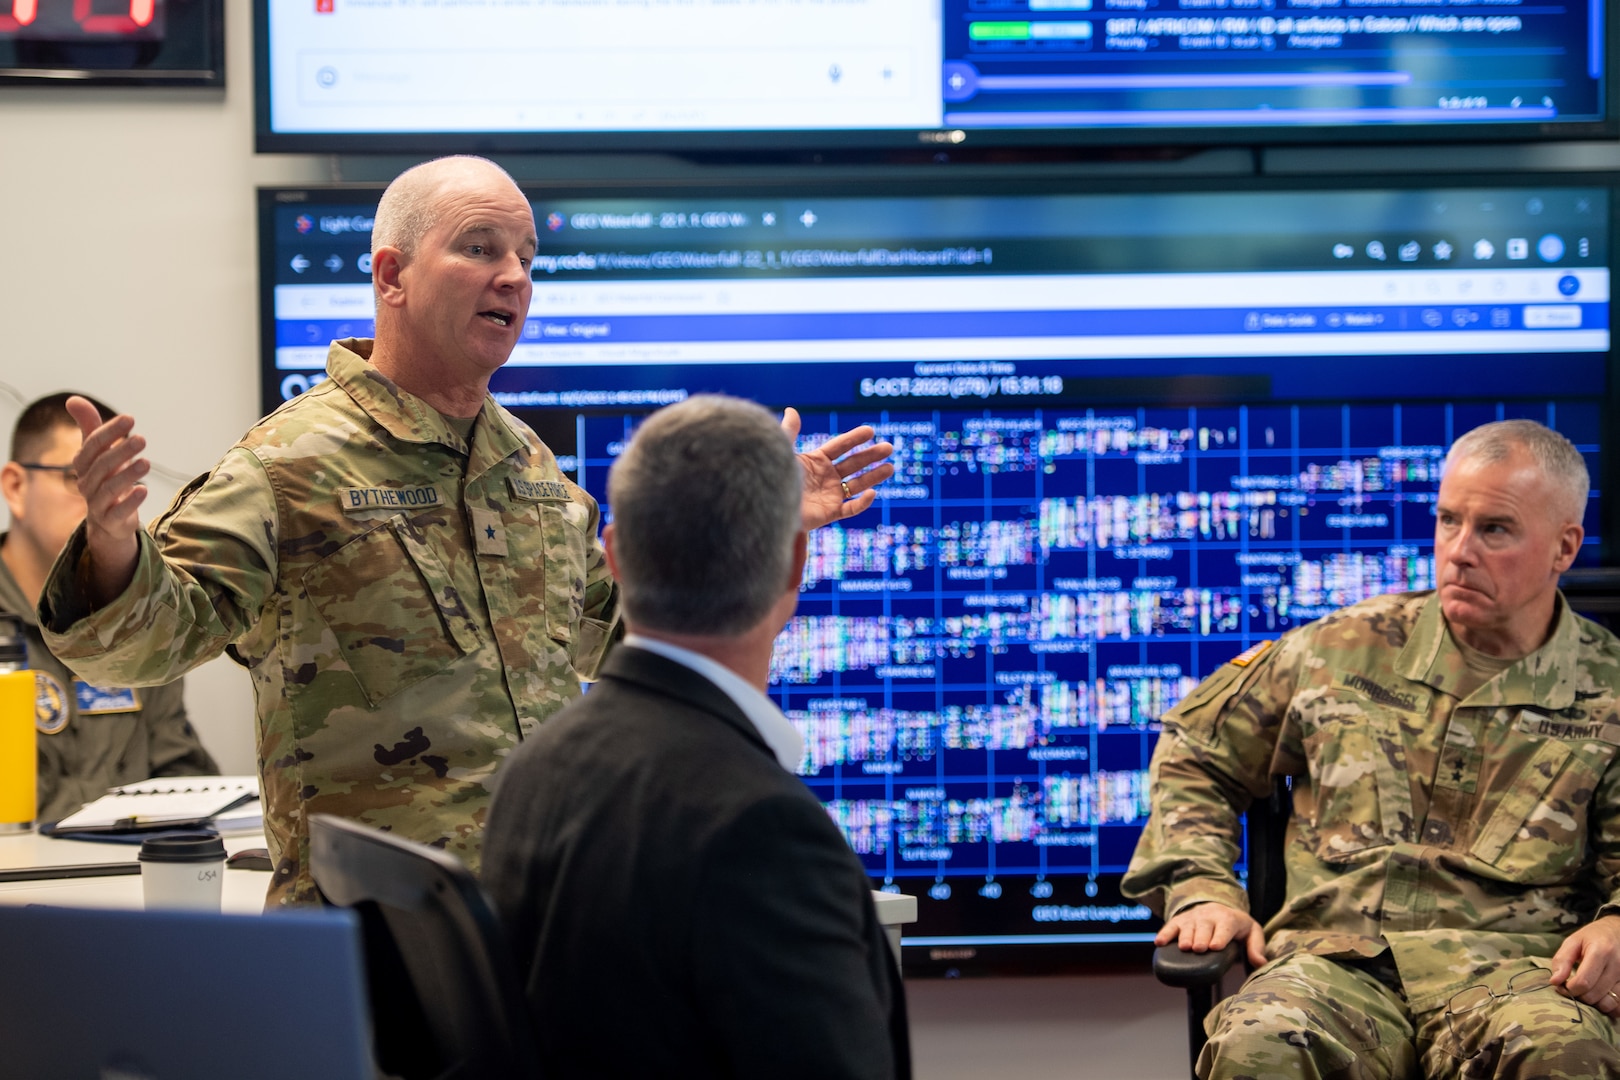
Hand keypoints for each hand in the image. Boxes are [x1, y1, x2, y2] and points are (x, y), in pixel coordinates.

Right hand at [64, 395, 147, 606]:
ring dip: (127, 475)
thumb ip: (90, 427)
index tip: (130, 418)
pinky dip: (130, 502)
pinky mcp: (111, 521)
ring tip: (146, 463)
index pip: (92, 446)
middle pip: (101, 467)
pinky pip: (118, 512)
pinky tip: (144, 490)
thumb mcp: (99, 453)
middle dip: (120, 452)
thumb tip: (72, 399)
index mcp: (83, 465)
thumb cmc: (106, 477)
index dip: (109, 432)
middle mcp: (87, 484)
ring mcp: (97, 504)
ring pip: (109, 489)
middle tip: (142, 439)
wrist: (108, 519)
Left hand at [780, 407, 895, 529]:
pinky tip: (872, 493)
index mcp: (816, 461)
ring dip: (874, 476)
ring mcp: (829, 495)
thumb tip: (792, 410)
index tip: (870, 431)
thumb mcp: (782, 453)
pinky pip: (850, 508)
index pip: (840, 447)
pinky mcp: (829, 513)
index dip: (854, 438)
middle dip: (871, 456)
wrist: (766, 506)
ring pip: (857, 485)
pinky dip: (862, 503)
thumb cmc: (771, 479)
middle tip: (889, 448)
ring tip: (890, 468)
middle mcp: (825, 477)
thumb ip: (788, 432)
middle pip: (853, 464)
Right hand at [1155, 901, 1266, 968]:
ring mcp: (1193, 918)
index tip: (1215, 946)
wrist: (1218, 907)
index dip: (1220, 936)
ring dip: (1184, 936)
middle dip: (1201, 937)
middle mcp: (1209, 916)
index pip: (1225, 927)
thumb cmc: (1236, 925)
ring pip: (1187, 926)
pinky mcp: (1180, 920)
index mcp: (1228, 919)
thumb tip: (1261, 963)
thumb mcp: (1251, 932)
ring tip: (1184, 947)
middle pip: (1204, 926)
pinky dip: (1164, 933)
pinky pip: (1170, 926)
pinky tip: (1159, 942)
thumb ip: (1256, 947)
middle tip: (1198, 948)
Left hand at [1550, 915, 1619, 1015]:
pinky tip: (1600, 998)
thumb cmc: (1594, 936)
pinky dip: (1609, 1007)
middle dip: (1579, 996)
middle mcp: (1617, 966)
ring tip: (1586, 992)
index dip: (1569, 989)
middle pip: (1594, 995)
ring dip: (1594, 1003)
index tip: (1562, 986)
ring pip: (1608, 1003)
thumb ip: (1562, 960)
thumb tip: (1554, 981)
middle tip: (1572, 988)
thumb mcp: (1573, 941)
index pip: (1583, 981)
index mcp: (1601, 952)